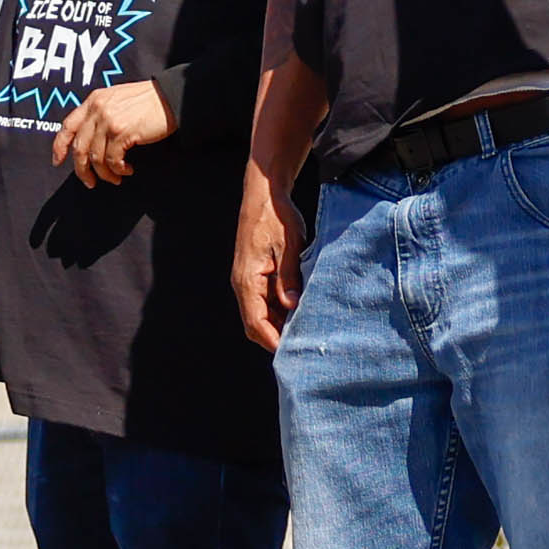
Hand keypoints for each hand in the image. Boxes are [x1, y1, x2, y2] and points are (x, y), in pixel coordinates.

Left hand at [52, 79, 175, 187]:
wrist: (173, 97)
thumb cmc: (149, 100)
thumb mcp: (117, 99)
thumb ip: (100, 112)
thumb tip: (88, 140)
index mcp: (94, 100)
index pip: (67, 126)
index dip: (59, 146)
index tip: (58, 162)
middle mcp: (98, 109)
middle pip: (79, 148)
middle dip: (82, 170)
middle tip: (90, 182)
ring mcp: (109, 121)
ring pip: (95, 158)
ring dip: (104, 174)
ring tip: (116, 178)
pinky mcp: (122, 132)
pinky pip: (113, 160)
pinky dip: (118, 170)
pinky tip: (128, 170)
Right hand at [233, 173, 304, 347]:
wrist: (265, 195)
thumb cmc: (276, 217)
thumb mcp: (289, 246)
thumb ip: (288, 277)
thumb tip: (291, 307)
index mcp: (247, 280)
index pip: (255, 323)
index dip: (272, 341)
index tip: (292, 353)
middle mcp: (243, 284)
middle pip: (256, 324)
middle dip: (276, 338)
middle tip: (303, 347)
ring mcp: (248, 280)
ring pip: (261, 314)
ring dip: (279, 324)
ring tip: (305, 332)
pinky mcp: (256, 275)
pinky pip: (265, 301)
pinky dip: (279, 310)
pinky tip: (299, 311)